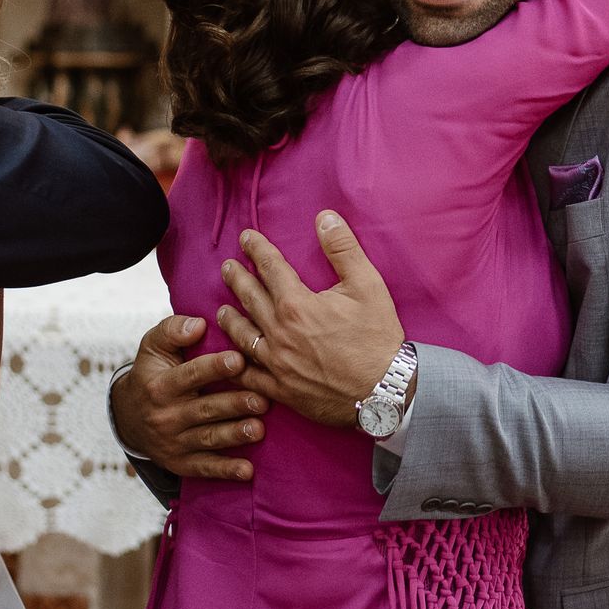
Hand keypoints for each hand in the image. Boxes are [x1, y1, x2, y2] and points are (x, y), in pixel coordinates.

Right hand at [110, 315, 265, 480]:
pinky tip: (247, 470)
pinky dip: (225, 471)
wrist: (129, 417)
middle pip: (204, 409)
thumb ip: (173, 330)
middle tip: (262, 399)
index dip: (214, 368)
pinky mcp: (180, 463)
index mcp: (160, 385)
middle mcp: (166, 415)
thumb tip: (199, 325)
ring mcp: (173, 442)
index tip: (239, 359)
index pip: (190, 375)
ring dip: (234, 435)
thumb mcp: (153, 346)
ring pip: (208, 438)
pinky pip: (204, 468)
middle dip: (234, 405)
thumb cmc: (152, 373)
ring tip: (259, 429)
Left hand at [218, 212, 403, 428]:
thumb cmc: (378, 338)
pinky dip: (236, 365)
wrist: (385, 391)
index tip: (246, 238)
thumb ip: (343, 248)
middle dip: (236, 279)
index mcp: (297, 304)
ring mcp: (276, 363)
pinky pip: (248, 376)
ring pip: (242, 336)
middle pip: (249, 298)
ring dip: (230, 319)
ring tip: (223, 310)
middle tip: (226, 267)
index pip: (269, 267)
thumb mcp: (367, 285)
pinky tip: (232, 358)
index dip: (256, 249)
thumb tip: (324, 217)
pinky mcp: (280, 389)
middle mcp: (279, 332)